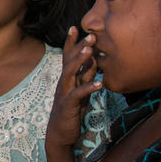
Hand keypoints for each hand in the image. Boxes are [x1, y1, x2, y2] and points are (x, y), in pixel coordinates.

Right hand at [46, 27, 101, 151]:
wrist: (60, 134)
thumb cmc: (72, 111)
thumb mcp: (81, 91)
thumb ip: (86, 76)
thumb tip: (95, 61)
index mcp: (66, 78)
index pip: (67, 56)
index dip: (70, 42)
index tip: (75, 27)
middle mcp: (63, 82)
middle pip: (69, 60)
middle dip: (79, 47)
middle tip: (91, 35)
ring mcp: (64, 93)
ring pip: (70, 73)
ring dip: (80, 61)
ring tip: (91, 52)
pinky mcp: (69, 105)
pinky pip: (78, 94)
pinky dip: (89, 87)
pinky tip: (100, 83)